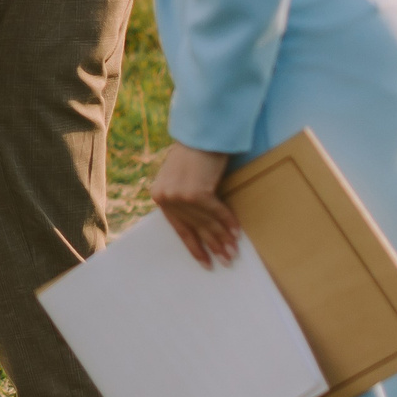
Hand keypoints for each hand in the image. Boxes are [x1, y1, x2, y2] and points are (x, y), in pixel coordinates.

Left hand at [150, 141, 238, 266]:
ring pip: (207, 223)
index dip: (195, 247)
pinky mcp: (196, 192)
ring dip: (223, 238)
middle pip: (196, 228)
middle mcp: (166, 197)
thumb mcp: (179, 177)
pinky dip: (228, 222)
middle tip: (228, 261)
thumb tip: (198, 226)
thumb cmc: (193, 154)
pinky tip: (237, 232)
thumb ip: (182, 198)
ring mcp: (180, 195)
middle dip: (214, 246)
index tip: (207, 263)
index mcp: (159, 196)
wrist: (200, 133)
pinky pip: (217, 212)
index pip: (179, 229)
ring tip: (234, 252)